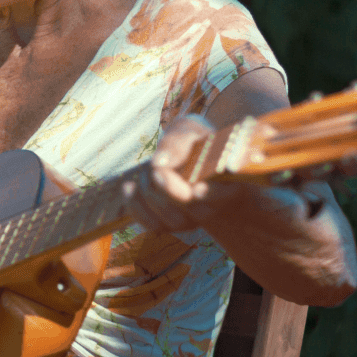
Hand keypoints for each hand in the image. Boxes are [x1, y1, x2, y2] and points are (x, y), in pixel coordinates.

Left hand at [125, 114, 254, 232]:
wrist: (191, 161)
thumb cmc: (193, 142)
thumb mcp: (190, 131)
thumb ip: (179, 141)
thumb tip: (160, 161)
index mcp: (228, 181)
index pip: (222, 194)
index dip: (211, 195)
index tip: (197, 189)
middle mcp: (213, 207)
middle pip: (190, 207)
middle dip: (169, 187)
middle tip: (155, 167)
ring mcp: (193, 220)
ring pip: (170, 219)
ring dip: (151, 191)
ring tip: (149, 169)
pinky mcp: (171, 226)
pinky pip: (152, 225)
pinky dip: (135, 205)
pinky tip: (129, 186)